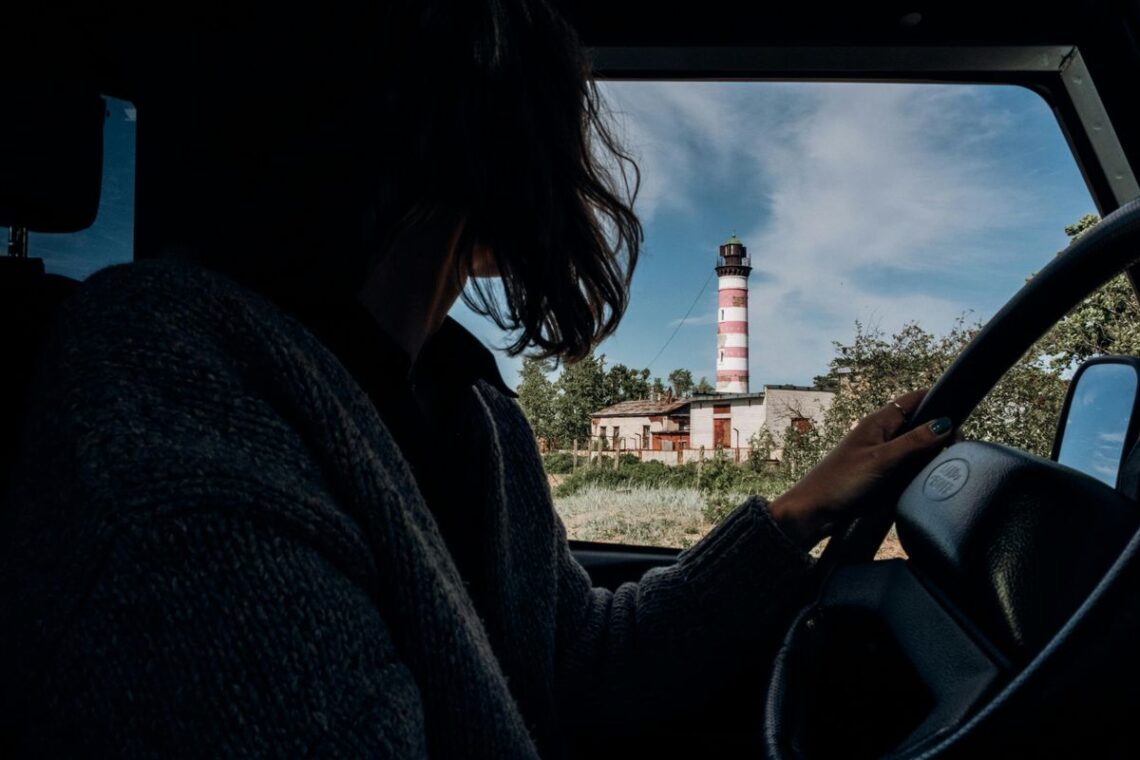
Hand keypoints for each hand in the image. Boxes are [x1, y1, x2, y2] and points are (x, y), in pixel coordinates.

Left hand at [768, 389, 952, 549]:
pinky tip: (927, 482)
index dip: (939, 403)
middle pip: (922, 425)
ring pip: (918, 449)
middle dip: (939, 435)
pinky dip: (920, 473)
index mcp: (879, 422)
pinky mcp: (883, 476)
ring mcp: (884, 456)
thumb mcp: (882, 460)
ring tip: (944, 467)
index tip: (960, 419)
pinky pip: (910, 469)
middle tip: (956, 450)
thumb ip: (914, 442)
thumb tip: (945, 424)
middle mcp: (883, 435)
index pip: (916, 399)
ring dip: (930, 457)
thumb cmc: (839, 482)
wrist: (815, 512)